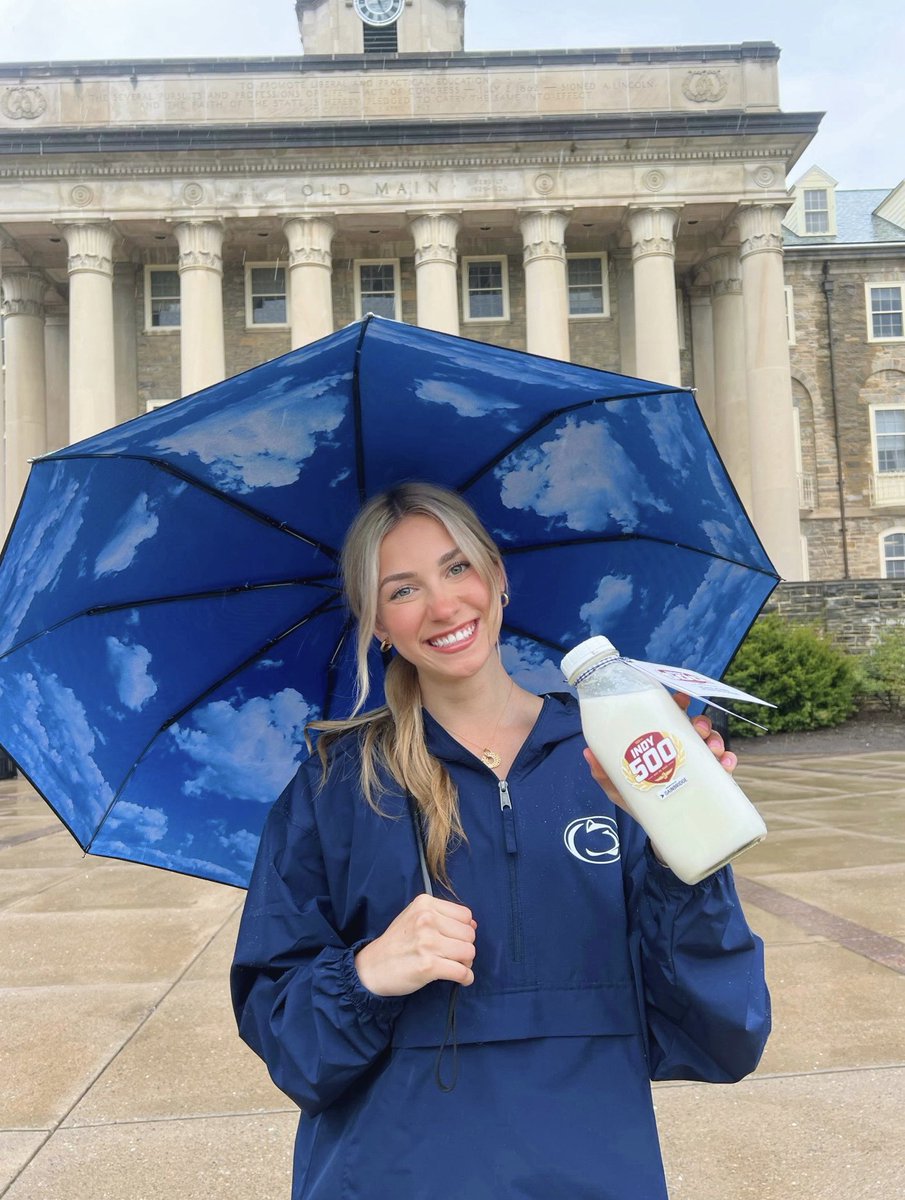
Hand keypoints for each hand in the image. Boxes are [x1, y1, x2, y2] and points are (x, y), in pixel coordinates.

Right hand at [354, 894, 476, 996]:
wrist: (372, 967)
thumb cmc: (397, 943)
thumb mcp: (414, 918)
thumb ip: (442, 917)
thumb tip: (474, 924)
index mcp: (425, 904)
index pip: (465, 914)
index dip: (463, 930)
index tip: (454, 940)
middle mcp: (426, 919)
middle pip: (469, 934)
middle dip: (465, 947)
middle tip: (453, 956)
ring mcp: (427, 942)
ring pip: (469, 952)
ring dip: (466, 963)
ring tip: (454, 966)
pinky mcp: (428, 966)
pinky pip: (462, 972)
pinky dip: (466, 978)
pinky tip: (461, 979)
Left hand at [582, 692, 737, 813]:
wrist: (662, 836)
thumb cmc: (640, 803)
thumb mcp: (620, 788)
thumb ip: (605, 774)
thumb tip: (587, 754)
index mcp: (662, 743)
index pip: (671, 715)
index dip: (678, 703)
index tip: (682, 699)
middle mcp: (683, 749)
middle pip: (696, 726)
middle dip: (701, 722)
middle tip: (698, 730)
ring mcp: (700, 765)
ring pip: (713, 742)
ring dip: (716, 740)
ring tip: (714, 749)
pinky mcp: (715, 783)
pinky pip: (726, 767)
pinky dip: (729, 762)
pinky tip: (727, 764)